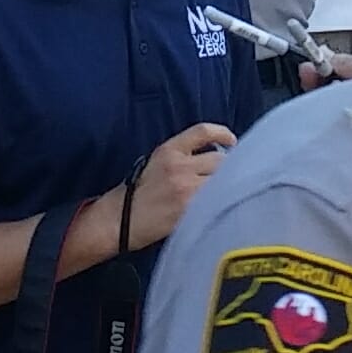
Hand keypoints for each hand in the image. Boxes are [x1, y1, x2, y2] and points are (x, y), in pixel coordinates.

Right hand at [122, 122, 237, 246]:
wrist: (120, 220)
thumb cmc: (137, 194)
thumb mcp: (155, 164)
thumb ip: (183, 158)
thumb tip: (215, 158)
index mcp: (168, 150)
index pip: (202, 132)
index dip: (221, 133)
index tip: (231, 141)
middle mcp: (179, 165)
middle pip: (219, 159)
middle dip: (227, 168)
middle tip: (227, 177)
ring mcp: (186, 188)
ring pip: (221, 180)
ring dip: (226, 186)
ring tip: (222, 194)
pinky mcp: (190, 209)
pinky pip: (215, 200)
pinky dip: (220, 202)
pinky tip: (217, 208)